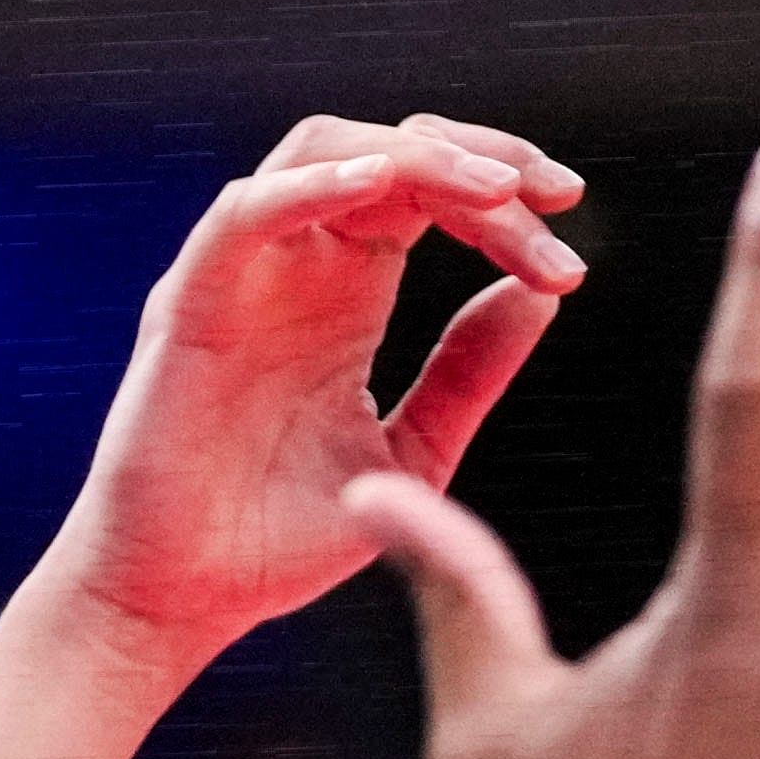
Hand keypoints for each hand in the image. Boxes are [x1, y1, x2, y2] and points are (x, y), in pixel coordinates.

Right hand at [45, 117, 587, 663]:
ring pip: (319, 155)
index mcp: (348, 294)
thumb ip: (471, 371)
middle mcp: (294, 269)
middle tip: (557, 191)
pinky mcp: (188, 309)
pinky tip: (383, 187)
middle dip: (480, 155)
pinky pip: (242, 217)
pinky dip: (311, 187)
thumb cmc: (282, 536)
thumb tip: (544, 296)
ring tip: (494, 187)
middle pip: (388, 154)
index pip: (430, 197)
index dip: (505, 198)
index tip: (573, 228)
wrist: (186, 604)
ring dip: (414, 155)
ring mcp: (238, 280)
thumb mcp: (414, 448)